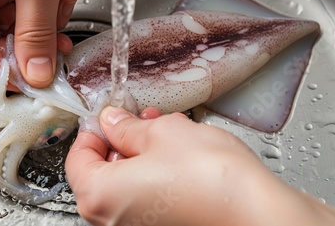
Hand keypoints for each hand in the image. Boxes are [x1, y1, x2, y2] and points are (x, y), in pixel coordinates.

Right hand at [0, 0, 82, 87]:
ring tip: (62, 18)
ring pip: (11, 29)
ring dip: (41, 32)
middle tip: (51, 58)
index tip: (25, 82)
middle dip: (24, 51)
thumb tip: (35, 74)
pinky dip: (47, 16)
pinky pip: (25, 12)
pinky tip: (62, 1)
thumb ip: (36, 33)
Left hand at [65, 106, 334, 225]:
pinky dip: (154, 176)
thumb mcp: (161, 132)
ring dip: (141, 155)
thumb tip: (112, 122)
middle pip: (101, 173)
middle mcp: (112, 220)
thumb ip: (127, 127)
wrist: (258, 213)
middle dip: (121, 141)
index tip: (106, 118)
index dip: (91, 132)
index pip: (76, 159)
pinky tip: (177, 156)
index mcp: (99, 196)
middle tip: (138, 120)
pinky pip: (146, 199)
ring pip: (126, 185)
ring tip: (165, 132)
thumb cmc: (211, 179)